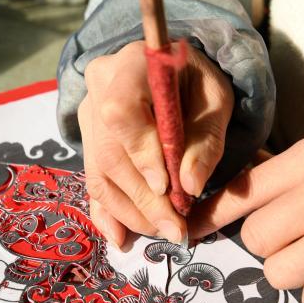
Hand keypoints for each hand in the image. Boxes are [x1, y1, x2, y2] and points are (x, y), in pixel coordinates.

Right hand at [80, 41, 233, 246]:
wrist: (171, 70)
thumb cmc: (196, 81)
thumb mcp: (216, 99)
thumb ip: (206, 139)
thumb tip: (190, 186)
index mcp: (131, 64)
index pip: (121, 112)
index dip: (141, 154)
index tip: (167, 187)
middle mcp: (98, 89)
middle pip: (110, 153)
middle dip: (144, 199)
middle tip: (175, 228)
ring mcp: (87, 116)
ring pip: (99, 174)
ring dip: (131, 212)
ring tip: (163, 231)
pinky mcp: (88, 141)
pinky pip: (92, 182)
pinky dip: (108, 213)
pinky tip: (123, 238)